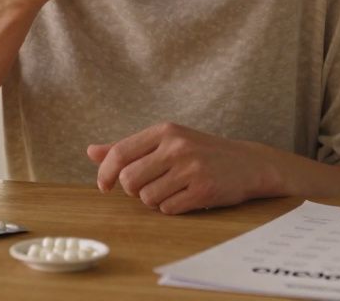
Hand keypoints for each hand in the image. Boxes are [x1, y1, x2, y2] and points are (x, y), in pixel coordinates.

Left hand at [86, 123, 279, 214]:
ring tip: (172, 189)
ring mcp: (191, 168)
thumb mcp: (166, 142)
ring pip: (147, 198)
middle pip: (130, 181)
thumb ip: (128, 148)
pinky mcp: (203, 190)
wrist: (248, 163)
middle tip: (150, 186)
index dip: (105, 174)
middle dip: (134, 190)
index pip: (120, 153)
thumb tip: (91, 151)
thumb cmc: (199, 152)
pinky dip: (171, 208)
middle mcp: (177, 146)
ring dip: (154, 200)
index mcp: (164, 131)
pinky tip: (185, 197)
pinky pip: (168, 209)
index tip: (104, 187)